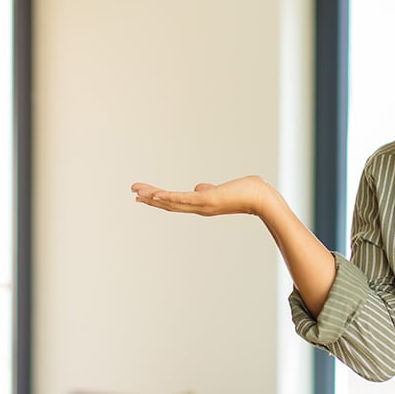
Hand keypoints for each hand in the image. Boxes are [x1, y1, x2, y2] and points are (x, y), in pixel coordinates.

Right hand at [131, 175, 275, 216]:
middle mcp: (198, 208)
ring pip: (172, 202)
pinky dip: (167, 197)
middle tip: (133, 192)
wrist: (261, 199)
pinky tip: (155, 194)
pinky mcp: (207, 200)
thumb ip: (208, 190)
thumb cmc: (246, 193)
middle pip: (169, 203)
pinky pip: (182, 199)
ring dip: (153, 197)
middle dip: (150, 198)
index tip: (144, 194)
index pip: (175, 202)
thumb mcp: (222, 190)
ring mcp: (202, 205)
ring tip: (137, 192)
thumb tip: (198, 187)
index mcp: (201, 205)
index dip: (158, 199)